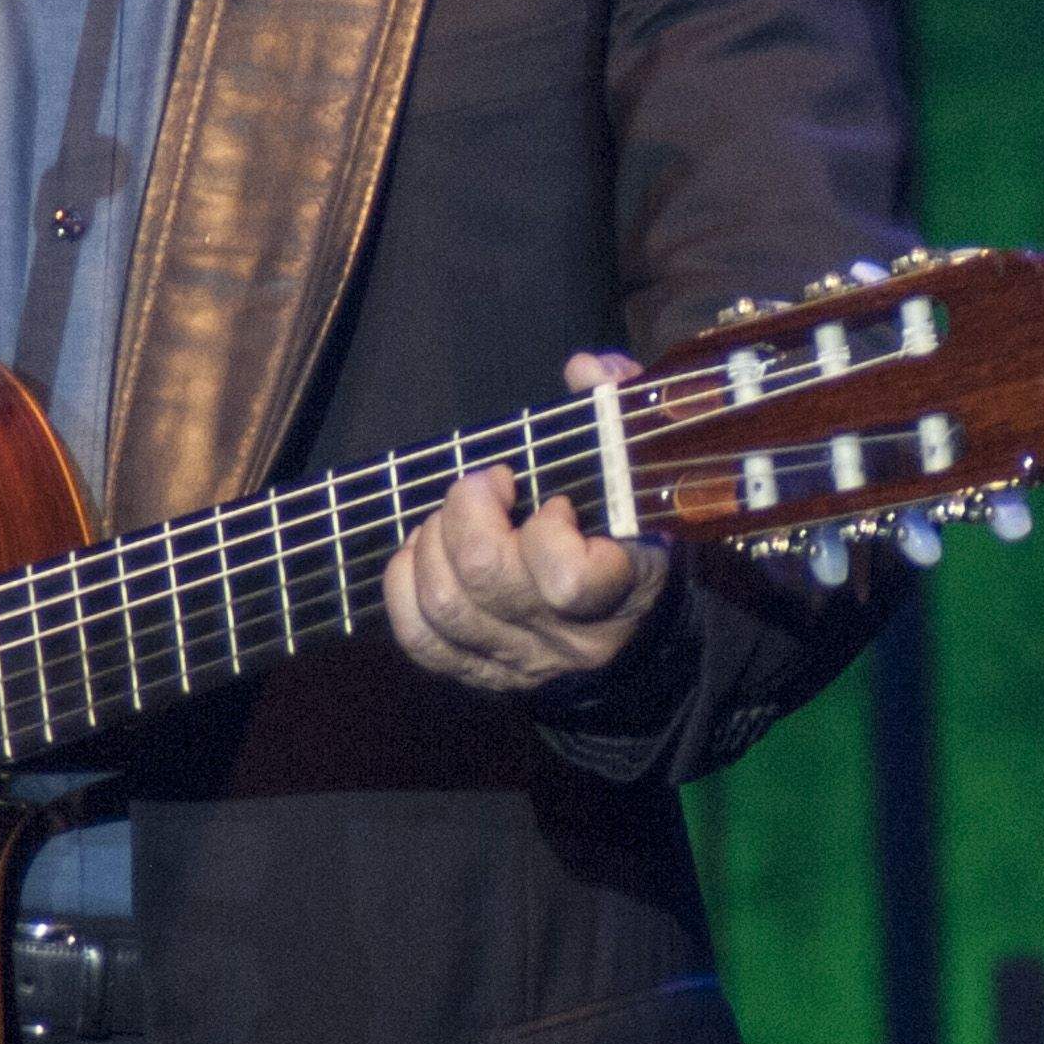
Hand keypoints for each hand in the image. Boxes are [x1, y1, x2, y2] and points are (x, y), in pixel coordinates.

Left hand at [383, 352, 673, 693]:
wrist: (632, 630)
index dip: (547, 532)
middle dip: (468, 511)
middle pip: (485, 577)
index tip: (556, 502)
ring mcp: (519, 661)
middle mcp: (567, 638)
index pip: (567, 581)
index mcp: (621, 588)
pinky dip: (404, 587)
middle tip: (488, 485)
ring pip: (446, 606)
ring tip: (454, 518)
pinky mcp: (479, 673)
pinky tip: (423, 554)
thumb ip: (620, 413)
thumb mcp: (639, 471)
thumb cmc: (631, 533)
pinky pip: (420, 639)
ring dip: (433, 543)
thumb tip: (586, 370)